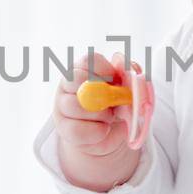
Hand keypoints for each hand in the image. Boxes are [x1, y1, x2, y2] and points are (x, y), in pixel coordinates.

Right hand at [53, 50, 141, 191]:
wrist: (111, 133)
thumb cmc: (119, 106)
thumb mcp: (128, 89)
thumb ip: (129, 77)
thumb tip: (128, 70)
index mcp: (84, 69)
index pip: (88, 60)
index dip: (106, 70)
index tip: (118, 81)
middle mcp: (68, 84)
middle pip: (76, 78)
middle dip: (102, 92)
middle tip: (114, 102)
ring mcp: (62, 106)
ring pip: (76, 105)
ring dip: (102, 114)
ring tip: (110, 117)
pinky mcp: (63, 128)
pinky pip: (78, 129)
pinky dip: (98, 131)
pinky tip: (104, 129)